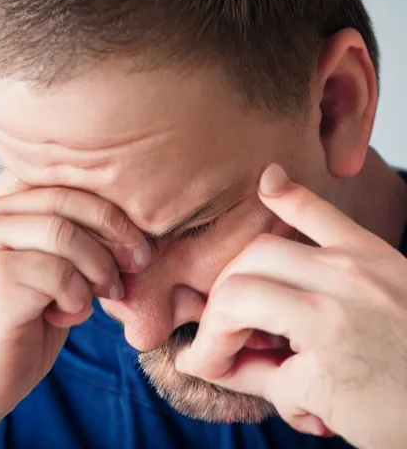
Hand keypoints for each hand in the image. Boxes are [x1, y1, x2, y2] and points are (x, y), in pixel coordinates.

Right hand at [0, 170, 150, 423]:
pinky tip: (72, 312)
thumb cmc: (31, 315)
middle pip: (72, 200)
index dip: (115, 207)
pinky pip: (59, 274)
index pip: (73, 181)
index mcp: (13, 202)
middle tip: (139, 262)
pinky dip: (79, 297)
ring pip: (67, 235)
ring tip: (106, 292)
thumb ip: (85, 238)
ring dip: (100, 268)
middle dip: (118, 232)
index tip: (141, 240)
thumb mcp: (64, 266)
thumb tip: (140, 226)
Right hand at [176, 164, 406, 448]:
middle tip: (226, 340)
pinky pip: (323, 213)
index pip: (233, 306)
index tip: (208, 363)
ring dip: (242, 275)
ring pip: (267, 245)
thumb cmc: (399, 413)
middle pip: (242, 272)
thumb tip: (208, 363)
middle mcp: (337, 279)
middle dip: (221, 310)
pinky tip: (267, 183)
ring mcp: (357, 259)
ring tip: (248, 307)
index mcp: (322, 322)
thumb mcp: (321, 407)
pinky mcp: (373, 250)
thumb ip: (256, 377)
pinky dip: (291, 197)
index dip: (210, 339)